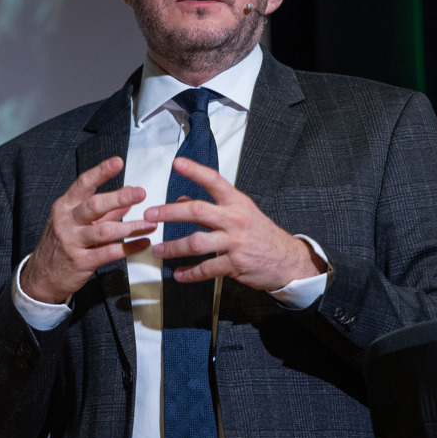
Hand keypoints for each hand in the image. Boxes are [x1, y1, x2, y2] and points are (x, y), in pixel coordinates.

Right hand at [20, 156, 156, 304]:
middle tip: (140, 193)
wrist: (42, 276)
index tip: (118, 162)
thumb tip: (125, 198)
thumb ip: (101, 211)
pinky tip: (143, 243)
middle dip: (119, 198)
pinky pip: (109, 253)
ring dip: (130, 227)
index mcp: (64, 207)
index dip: (100, 172)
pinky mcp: (81, 261)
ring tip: (150, 223)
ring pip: (104, 231)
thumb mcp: (74, 222)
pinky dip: (129, 248)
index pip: (83, 184)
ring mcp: (72, 242)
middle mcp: (66, 221)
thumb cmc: (60, 245)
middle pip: (94, 205)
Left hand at [147, 158, 325, 289]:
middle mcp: (235, 220)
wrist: (287, 260)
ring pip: (197, 243)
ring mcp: (235, 243)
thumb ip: (211, 205)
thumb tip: (180, 200)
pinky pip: (207, 269)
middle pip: (197, 212)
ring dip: (173, 247)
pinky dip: (190, 273)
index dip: (195, 171)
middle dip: (169, 213)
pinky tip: (178, 274)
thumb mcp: (240, 212)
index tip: (177, 163)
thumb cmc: (260, 233)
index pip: (215, 181)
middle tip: (149, 215)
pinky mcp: (235, 265)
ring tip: (157, 250)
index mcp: (237, 203)